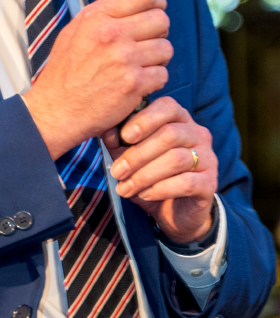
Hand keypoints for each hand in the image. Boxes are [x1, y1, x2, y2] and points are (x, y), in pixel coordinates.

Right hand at [24, 0, 171, 159]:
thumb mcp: (73, 32)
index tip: (157, 9)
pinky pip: (162, 74)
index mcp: (96, 17)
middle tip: (146, 43)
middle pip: (161, 19)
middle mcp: (111, 34)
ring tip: (139, 66)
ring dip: (157, 59)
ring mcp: (124, 59)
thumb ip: (103, 16)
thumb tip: (130, 6)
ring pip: (165, 48)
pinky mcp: (134, 84)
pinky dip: (154, 81)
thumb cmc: (64, 74)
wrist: (56, 110)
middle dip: (158, 32)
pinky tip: (138, 83)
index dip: (157, 1)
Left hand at [104, 96, 217, 243]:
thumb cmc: (151, 176)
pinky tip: (145, 194)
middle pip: (169, 135)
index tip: (124, 136)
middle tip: (117, 171)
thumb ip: (119, 140)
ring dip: (145, 175)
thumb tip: (108, 130)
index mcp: (179, 119)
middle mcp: (197, 134)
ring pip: (176, 159)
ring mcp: (207, 158)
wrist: (174, 211)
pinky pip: (186, 182)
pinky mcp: (210, 183)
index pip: (167, 106)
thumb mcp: (129, 155)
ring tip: (126, 187)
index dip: (145, 119)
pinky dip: (160, 189)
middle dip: (137, 154)